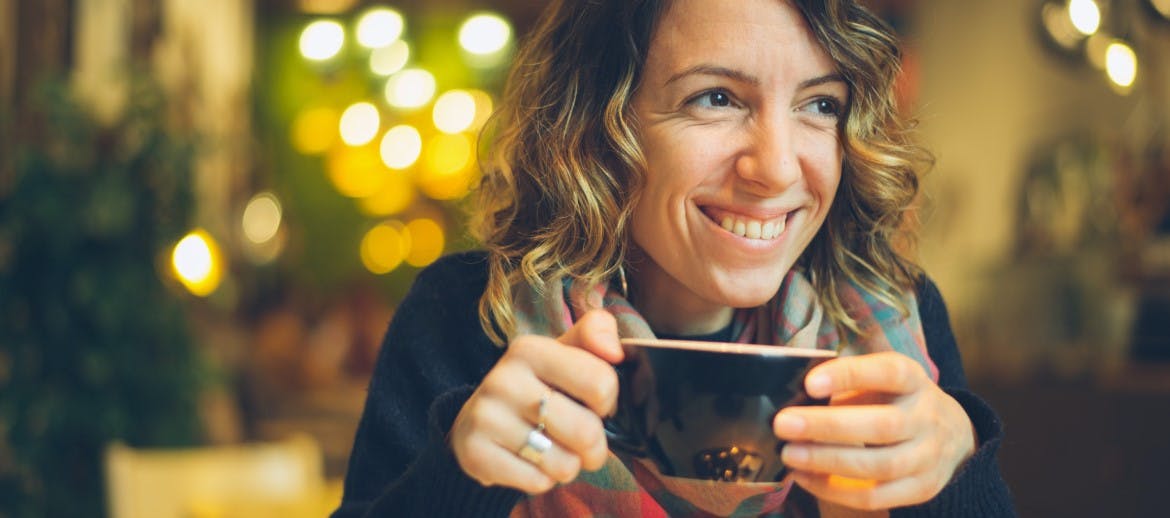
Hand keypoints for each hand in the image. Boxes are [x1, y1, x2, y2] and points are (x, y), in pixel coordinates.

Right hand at [449, 310, 623, 493]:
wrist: (480, 422)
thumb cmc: (539, 386)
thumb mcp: (565, 353)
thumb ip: (596, 333)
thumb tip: (614, 351)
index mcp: (529, 349)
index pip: (601, 384)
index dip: (607, 402)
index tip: (593, 403)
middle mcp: (502, 379)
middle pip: (587, 431)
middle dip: (594, 446)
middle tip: (581, 440)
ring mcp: (486, 417)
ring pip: (564, 464)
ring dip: (569, 465)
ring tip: (552, 450)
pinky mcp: (474, 454)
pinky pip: (538, 483)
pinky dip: (543, 480)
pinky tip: (529, 462)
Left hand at [773, 351, 976, 510]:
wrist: (950, 433)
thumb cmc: (894, 399)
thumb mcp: (880, 378)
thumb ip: (846, 383)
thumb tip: (792, 395)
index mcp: (913, 380)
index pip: (888, 373)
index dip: (850, 375)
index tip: (810, 383)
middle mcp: (926, 417)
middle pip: (883, 425)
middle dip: (828, 426)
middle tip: (783, 424)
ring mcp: (928, 456)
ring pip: (879, 465)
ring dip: (828, 461)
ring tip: (789, 454)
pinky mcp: (922, 488)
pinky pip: (876, 496)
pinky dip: (836, 490)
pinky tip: (805, 477)